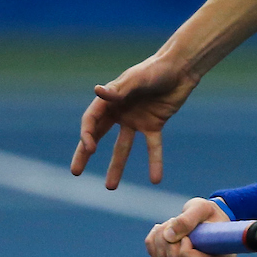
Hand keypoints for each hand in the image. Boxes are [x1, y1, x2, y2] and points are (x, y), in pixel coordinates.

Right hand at [70, 52, 198, 188]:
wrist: (181, 68)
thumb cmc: (156, 69)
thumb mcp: (137, 78)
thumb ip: (120, 89)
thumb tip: (98, 92)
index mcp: (110, 99)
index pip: (92, 120)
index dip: (87, 134)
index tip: (90, 148)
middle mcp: (120, 111)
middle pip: (98, 135)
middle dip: (85, 152)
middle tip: (75, 172)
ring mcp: (136, 120)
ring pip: (122, 147)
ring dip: (116, 166)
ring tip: (110, 188)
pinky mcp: (154, 125)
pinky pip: (152, 147)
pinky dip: (154, 162)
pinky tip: (155, 179)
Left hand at [146, 197, 236, 256]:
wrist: (207, 219)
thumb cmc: (209, 213)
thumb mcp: (202, 208)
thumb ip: (188, 219)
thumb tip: (169, 236)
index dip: (186, 249)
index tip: (186, 234)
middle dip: (169, 238)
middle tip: (174, 220)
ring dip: (160, 238)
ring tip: (170, 223)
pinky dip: (154, 244)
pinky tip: (162, 231)